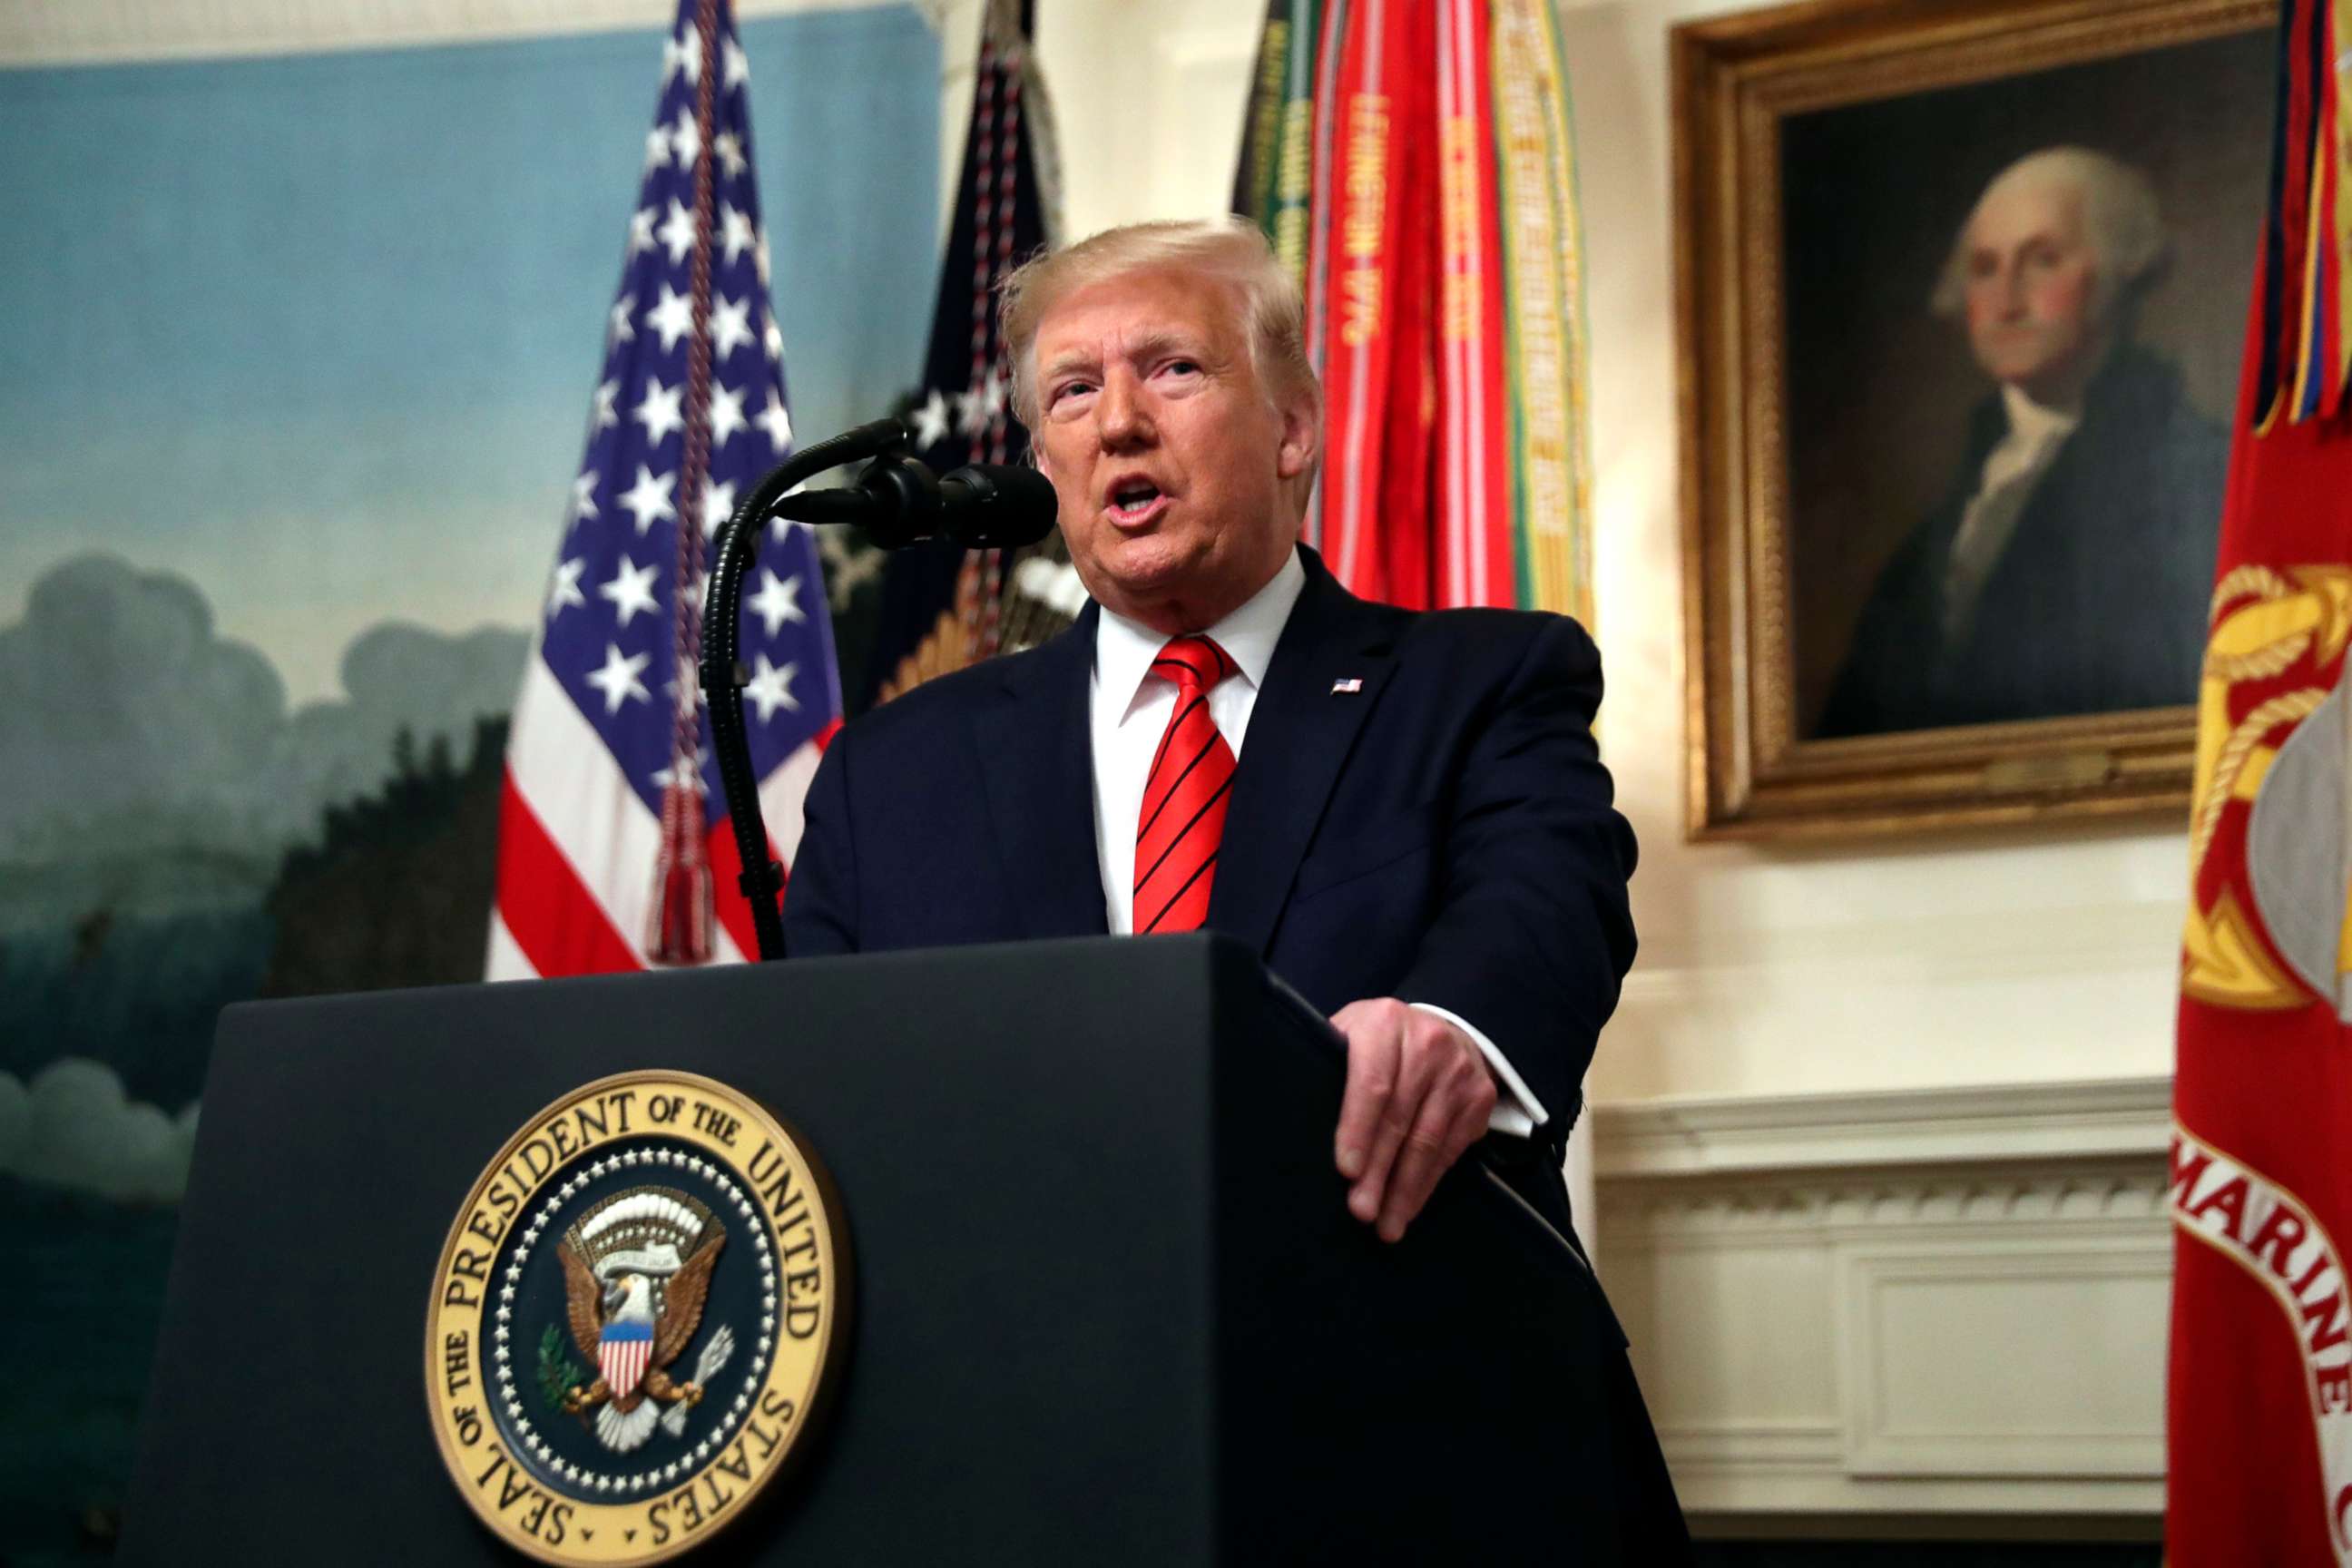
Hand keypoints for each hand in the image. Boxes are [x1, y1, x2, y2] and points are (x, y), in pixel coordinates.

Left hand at [1329, 999, 1497, 1241]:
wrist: (1441, 1028)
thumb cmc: (1376, 1042)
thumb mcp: (1348, 1036)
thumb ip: (1330, 1066)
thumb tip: (1300, 1121)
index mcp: (1384, 1024)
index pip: (1372, 1083)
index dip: (1358, 1130)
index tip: (1347, 1170)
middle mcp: (1428, 1043)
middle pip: (1399, 1118)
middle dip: (1379, 1171)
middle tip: (1361, 1210)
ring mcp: (1458, 1071)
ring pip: (1428, 1140)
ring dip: (1405, 1188)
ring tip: (1386, 1224)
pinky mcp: (1479, 1098)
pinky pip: (1450, 1149)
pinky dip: (1428, 1183)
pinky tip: (1409, 1206)